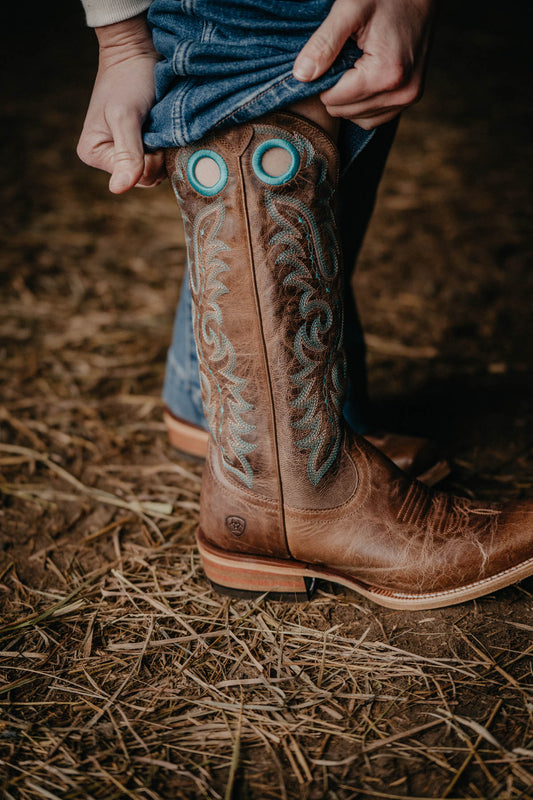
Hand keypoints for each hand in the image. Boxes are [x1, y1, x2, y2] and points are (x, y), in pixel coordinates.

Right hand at [77, 15, 164, 193]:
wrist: (138, 51)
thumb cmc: (129, 79)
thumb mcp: (126, 116)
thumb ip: (127, 154)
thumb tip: (118, 190)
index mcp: (94, 154)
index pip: (134, 179)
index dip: (149, 160)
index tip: (149, 133)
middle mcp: (107, 158)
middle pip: (145, 178)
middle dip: (157, 156)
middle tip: (155, 126)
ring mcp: (125, 152)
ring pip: (156, 170)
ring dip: (164, 150)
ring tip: (158, 124)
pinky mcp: (141, 145)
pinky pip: (160, 158)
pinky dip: (166, 145)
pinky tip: (163, 128)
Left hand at [293, 0, 435, 129]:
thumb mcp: (349, 10)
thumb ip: (323, 43)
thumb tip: (301, 76)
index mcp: (385, 74)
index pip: (334, 100)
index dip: (324, 80)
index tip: (331, 56)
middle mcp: (401, 93)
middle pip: (344, 112)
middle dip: (337, 89)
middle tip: (344, 59)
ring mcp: (408, 98)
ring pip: (358, 119)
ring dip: (349, 99)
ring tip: (355, 67)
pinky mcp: (411, 99)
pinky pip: (374, 117)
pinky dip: (363, 104)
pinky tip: (363, 80)